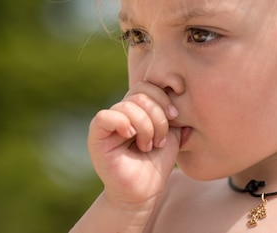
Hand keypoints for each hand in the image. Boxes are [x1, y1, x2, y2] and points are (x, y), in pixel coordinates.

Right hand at [88, 81, 180, 207]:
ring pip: (128, 105)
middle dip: (157, 115)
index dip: (164, 98)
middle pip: (140, 93)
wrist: (143, 192)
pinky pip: (104, 117)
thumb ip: (170, 113)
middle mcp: (121, 111)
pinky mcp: (96, 137)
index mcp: (137, 107)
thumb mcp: (170, 133)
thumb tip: (179, 92)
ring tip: (148, 145)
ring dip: (146, 126)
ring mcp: (108, 122)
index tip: (175, 117)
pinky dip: (122, 123)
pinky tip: (131, 136)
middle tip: (160, 139)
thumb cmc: (155, 163)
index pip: (148, 85)